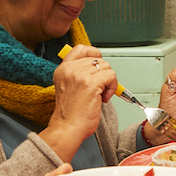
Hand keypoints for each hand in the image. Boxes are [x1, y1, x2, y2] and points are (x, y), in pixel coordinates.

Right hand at [40, 46, 117, 161]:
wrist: (68, 127)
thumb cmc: (71, 113)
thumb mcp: (69, 87)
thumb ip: (78, 74)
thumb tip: (96, 66)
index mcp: (63, 69)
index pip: (80, 48)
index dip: (93, 53)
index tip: (98, 65)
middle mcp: (70, 69)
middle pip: (98, 60)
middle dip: (103, 74)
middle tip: (99, 89)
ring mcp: (80, 75)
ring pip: (106, 67)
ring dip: (108, 82)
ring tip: (100, 94)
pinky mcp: (91, 83)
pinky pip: (111, 76)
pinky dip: (112, 87)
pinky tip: (103, 98)